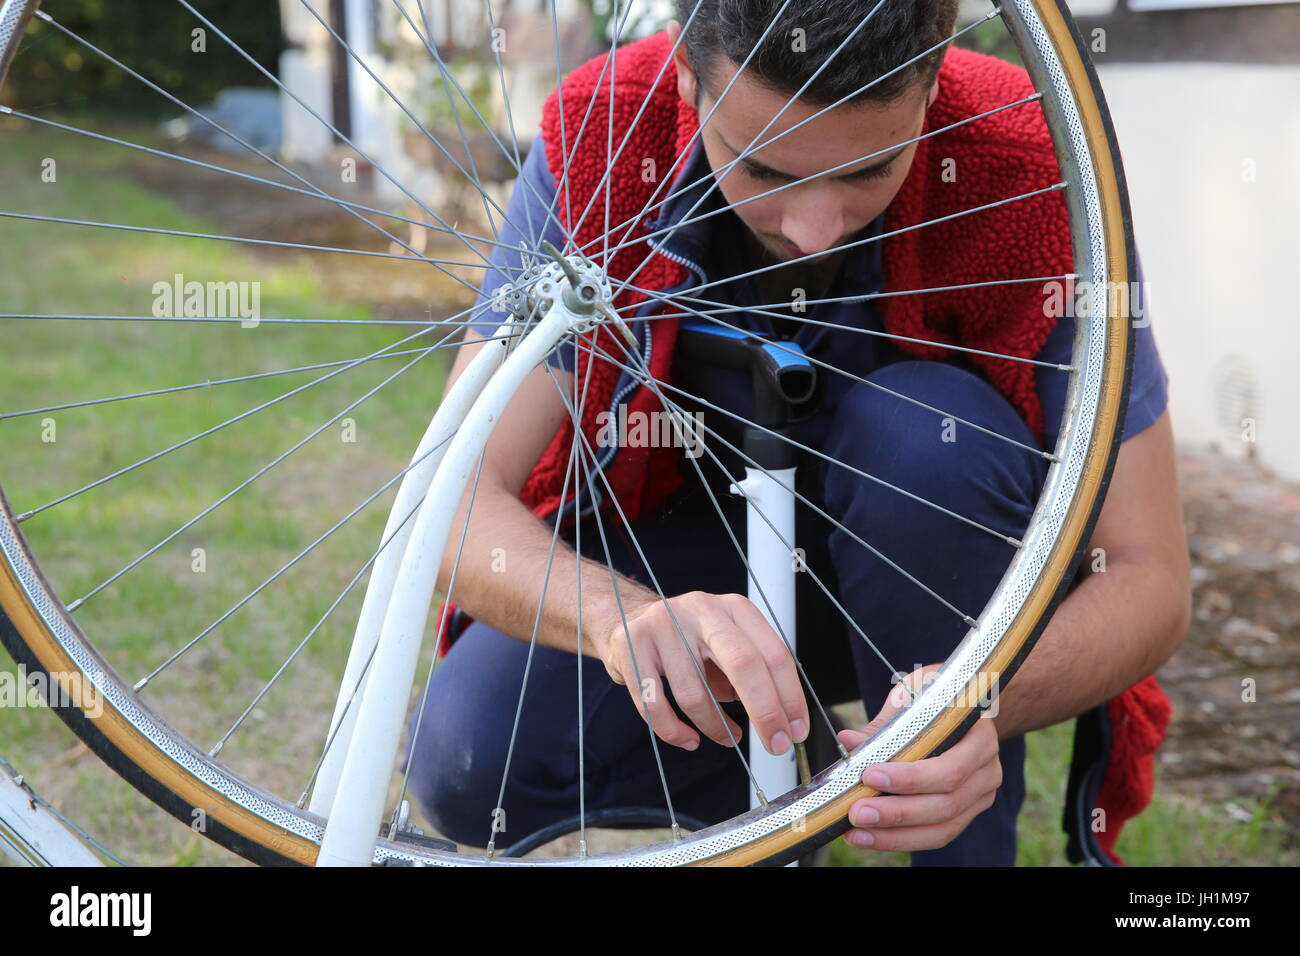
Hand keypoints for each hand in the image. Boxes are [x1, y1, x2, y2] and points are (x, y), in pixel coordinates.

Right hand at [595, 590, 808, 755]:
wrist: (626, 619)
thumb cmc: (688, 642)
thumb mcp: (726, 646)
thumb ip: (752, 675)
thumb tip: (781, 723)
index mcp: (734, 608)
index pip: (773, 652)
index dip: (790, 696)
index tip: (796, 731)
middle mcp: (701, 609)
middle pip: (744, 664)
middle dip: (765, 712)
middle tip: (776, 745)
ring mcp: (663, 625)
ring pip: (695, 694)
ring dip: (715, 727)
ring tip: (725, 738)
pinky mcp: (630, 646)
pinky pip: (654, 704)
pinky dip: (674, 731)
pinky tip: (689, 739)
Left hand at [838, 665, 1002, 851]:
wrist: (962, 703)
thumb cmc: (935, 696)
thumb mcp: (912, 696)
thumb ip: (884, 723)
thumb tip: (849, 741)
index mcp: (979, 736)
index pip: (950, 767)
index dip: (911, 778)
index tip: (870, 775)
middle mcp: (987, 769)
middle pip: (946, 803)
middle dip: (898, 813)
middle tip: (857, 813)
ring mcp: (980, 794)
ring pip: (943, 827)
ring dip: (896, 835)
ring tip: (858, 833)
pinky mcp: (967, 812)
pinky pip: (937, 834)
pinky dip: (903, 838)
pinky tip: (872, 836)